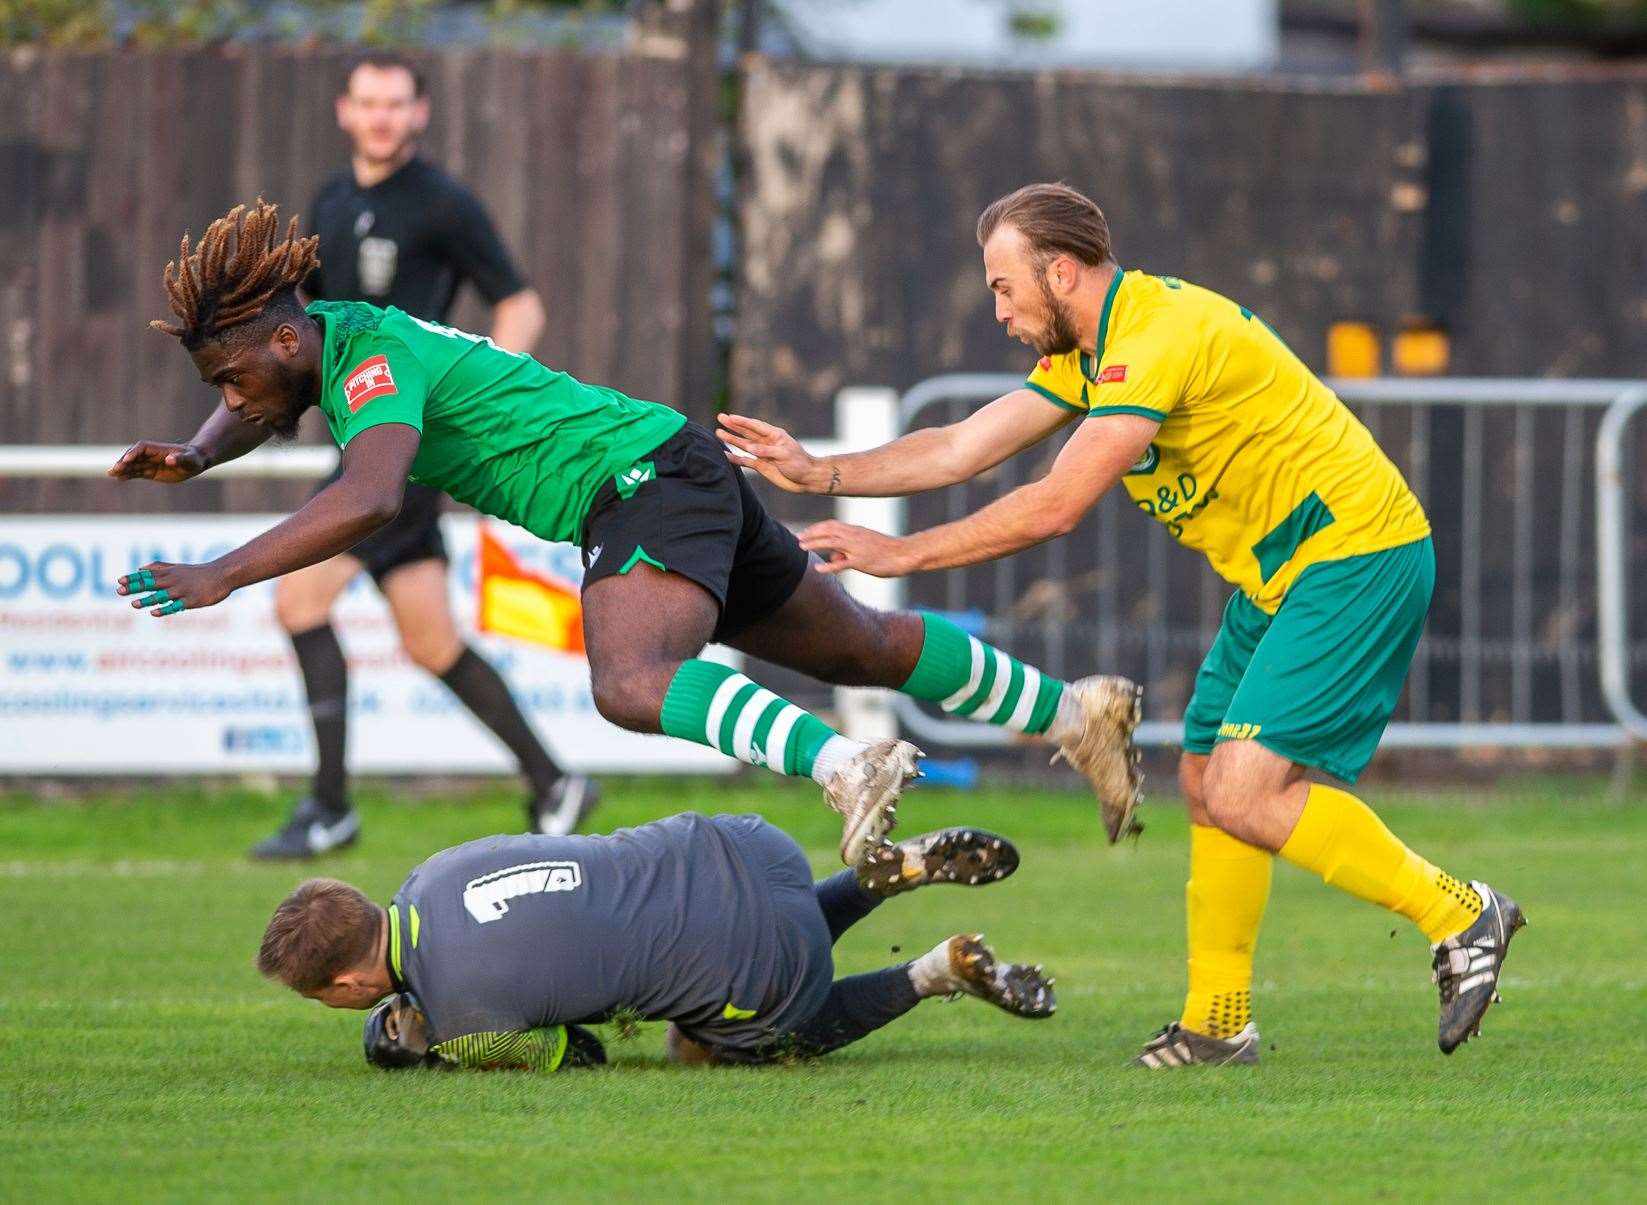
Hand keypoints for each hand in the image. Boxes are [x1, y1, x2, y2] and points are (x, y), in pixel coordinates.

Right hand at [107, 441, 208, 483]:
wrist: (194, 463)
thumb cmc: (193, 459)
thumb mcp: (189, 459)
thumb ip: (179, 459)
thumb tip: (170, 459)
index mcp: (157, 449)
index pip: (141, 448)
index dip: (133, 453)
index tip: (128, 459)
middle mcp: (150, 455)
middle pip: (133, 456)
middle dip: (124, 462)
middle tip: (115, 469)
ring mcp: (149, 463)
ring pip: (132, 465)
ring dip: (122, 469)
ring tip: (112, 474)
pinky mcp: (150, 472)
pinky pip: (136, 473)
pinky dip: (128, 475)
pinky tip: (119, 478)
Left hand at [115, 562, 233, 616]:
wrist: (222, 575)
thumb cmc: (199, 572)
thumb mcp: (178, 567)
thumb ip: (159, 567)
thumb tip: (140, 568)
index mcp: (170, 573)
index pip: (148, 575)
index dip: (133, 578)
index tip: (119, 581)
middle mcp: (174, 581)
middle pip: (151, 584)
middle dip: (135, 587)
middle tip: (119, 591)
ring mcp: (182, 591)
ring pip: (161, 595)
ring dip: (147, 599)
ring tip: (133, 604)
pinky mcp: (192, 600)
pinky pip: (176, 605)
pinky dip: (165, 608)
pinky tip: (154, 612)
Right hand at [717, 414, 828, 493]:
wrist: (806, 479)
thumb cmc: (800, 463)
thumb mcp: (784, 454)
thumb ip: (767, 450)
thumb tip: (749, 448)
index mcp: (774, 435)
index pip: (755, 426)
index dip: (742, 421)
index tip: (730, 416)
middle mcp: (767, 443)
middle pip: (746, 432)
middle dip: (733, 425)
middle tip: (720, 418)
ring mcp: (763, 454)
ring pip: (744, 445)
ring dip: (732, 440)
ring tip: (718, 433)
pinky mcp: (761, 466)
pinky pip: (746, 461)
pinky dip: (736, 458)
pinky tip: (726, 455)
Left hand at [796, 520, 914, 577]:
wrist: (905, 554)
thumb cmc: (886, 550)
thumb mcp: (865, 544)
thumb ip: (848, 548)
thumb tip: (833, 558)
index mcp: (855, 530)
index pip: (831, 524)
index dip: (815, 527)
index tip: (804, 532)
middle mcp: (854, 536)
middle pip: (828, 530)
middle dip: (811, 533)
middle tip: (797, 538)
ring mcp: (858, 548)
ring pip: (832, 543)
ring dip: (815, 543)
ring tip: (802, 547)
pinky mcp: (862, 562)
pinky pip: (843, 564)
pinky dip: (829, 566)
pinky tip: (819, 568)